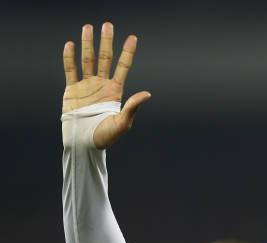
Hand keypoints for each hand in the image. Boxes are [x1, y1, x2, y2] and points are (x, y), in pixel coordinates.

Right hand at [62, 22, 150, 148]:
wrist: (84, 143)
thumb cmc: (105, 136)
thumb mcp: (122, 123)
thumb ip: (133, 107)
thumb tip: (147, 94)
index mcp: (115, 92)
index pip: (123, 67)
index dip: (128, 53)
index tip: (133, 38)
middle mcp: (101, 85)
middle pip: (105, 58)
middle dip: (107, 42)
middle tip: (108, 25)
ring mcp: (87, 86)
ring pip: (87, 60)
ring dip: (88, 44)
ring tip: (88, 27)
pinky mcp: (72, 90)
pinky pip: (71, 70)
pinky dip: (69, 58)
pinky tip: (70, 44)